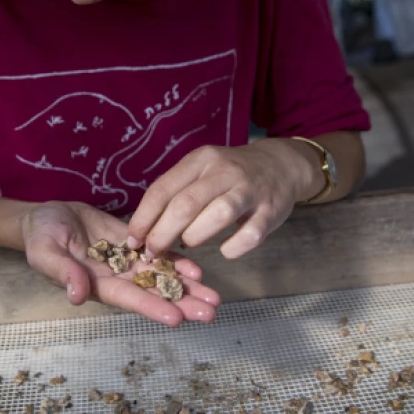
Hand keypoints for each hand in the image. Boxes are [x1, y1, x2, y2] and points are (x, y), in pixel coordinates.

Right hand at [21, 201, 220, 326]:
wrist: (46, 216)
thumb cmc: (39, 237)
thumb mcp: (44, 252)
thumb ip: (62, 272)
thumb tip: (77, 295)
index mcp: (97, 284)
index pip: (129, 298)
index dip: (152, 307)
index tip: (176, 317)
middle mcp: (117, 277)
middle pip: (153, 293)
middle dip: (181, 303)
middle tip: (211, 312)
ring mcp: (126, 262)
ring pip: (160, 277)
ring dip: (186, 287)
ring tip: (213, 296)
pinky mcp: (131, 243)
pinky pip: (157, 254)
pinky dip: (176, 262)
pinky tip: (197, 269)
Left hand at [127, 140, 315, 260]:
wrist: (280, 164)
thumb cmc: (229, 175)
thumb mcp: (201, 171)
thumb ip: (176, 193)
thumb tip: (145, 229)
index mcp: (200, 160)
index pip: (163, 189)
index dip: (143, 218)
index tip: (133, 240)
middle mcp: (224, 171)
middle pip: (186, 204)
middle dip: (162, 234)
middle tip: (153, 252)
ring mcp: (249, 190)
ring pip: (217, 215)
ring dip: (195, 237)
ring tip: (189, 244)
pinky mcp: (271, 211)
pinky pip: (248, 236)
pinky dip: (232, 248)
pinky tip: (226, 249)